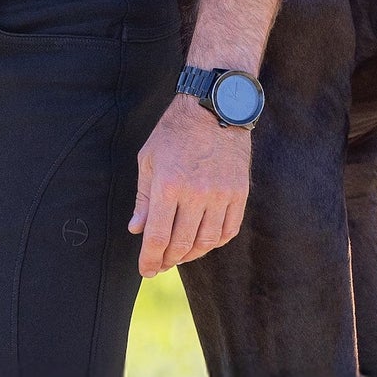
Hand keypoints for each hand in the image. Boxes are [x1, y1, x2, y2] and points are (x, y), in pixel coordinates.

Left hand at [129, 93, 250, 275]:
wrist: (214, 105)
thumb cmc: (175, 131)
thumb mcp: (150, 158)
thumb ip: (144, 197)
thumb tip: (137, 229)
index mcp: (169, 185)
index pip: (158, 237)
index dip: (150, 259)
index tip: (145, 270)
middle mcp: (196, 194)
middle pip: (181, 245)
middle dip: (167, 260)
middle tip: (160, 264)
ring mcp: (221, 194)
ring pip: (206, 242)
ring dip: (190, 254)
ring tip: (180, 254)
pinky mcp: (239, 192)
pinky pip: (228, 230)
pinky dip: (215, 242)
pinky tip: (203, 240)